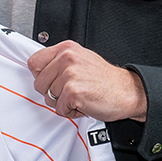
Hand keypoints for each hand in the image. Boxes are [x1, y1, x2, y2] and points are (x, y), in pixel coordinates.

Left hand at [27, 41, 147, 122]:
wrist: (127, 92)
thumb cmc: (106, 80)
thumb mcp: (82, 60)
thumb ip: (60, 62)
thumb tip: (41, 71)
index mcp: (66, 49)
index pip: (34, 62)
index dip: (41, 76)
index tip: (52, 81)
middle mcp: (66, 58)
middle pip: (39, 84)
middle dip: (52, 93)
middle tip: (70, 92)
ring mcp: (69, 74)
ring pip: (49, 98)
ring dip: (63, 103)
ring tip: (79, 97)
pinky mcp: (73, 91)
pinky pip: (59, 109)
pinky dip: (71, 111)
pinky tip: (83, 104)